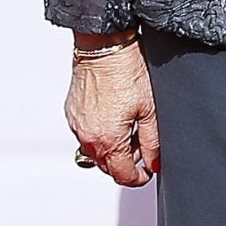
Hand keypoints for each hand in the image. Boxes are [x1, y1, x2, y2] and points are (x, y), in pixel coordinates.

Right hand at [65, 44, 159, 185]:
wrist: (104, 47)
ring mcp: (77, 125)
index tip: (147, 172)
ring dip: (112, 148)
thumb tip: (153, 163)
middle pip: (107, 166)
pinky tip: (113, 117)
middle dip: (126, 162)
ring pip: (95, 151)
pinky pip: (85, 134)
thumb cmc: (127, 72)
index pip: (122, 175)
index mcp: (108, 140)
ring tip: (129, 128)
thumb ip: (152, 142)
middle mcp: (87, 136)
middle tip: (142, 146)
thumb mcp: (150, 110)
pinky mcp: (72, 113)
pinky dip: (100, 133)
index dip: (138, 178)